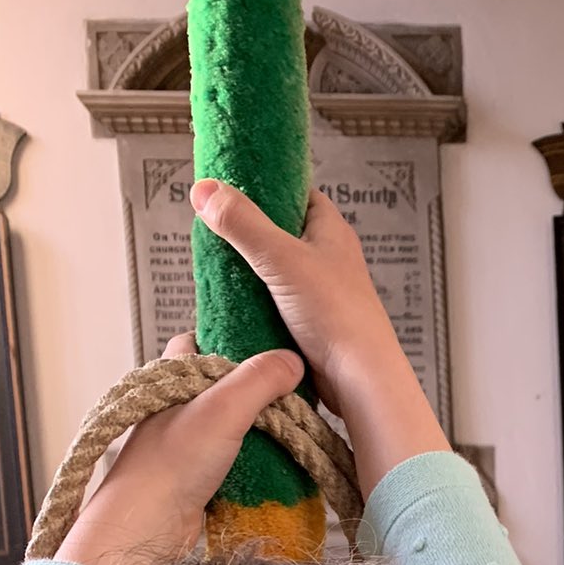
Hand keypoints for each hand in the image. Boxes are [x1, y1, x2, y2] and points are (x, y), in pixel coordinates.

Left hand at [54, 338, 302, 564]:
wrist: (149, 524)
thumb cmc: (172, 464)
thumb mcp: (222, 410)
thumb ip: (259, 380)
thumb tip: (293, 360)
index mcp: (174, 377)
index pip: (200, 342)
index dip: (231, 341)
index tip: (267, 349)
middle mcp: (179, 405)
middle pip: (224, 384)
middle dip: (256, 390)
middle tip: (289, 395)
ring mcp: (188, 440)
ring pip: (232, 421)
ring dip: (259, 428)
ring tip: (288, 429)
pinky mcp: (199, 473)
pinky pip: (233, 455)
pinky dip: (254, 457)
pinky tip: (273, 462)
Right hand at [190, 181, 447, 493]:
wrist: (359, 381)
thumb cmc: (334, 315)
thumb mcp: (281, 258)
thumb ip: (242, 223)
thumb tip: (204, 189)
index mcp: (331, 229)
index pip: (295, 191)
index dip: (264, 184)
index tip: (228, 184)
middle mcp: (328, 257)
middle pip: (279, 231)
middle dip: (247, 231)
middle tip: (211, 229)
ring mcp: (319, 292)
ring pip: (274, 270)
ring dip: (247, 271)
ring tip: (213, 265)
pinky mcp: (310, 323)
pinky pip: (275, 303)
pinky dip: (254, 301)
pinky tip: (230, 302)